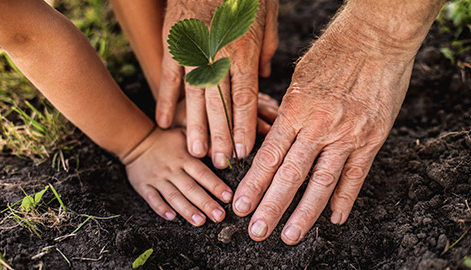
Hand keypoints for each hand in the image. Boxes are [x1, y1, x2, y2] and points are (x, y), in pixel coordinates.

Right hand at [123, 128, 232, 225]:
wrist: (137, 140)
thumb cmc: (167, 140)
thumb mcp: (185, 135)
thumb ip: (203, 144)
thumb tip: (223, 153)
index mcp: (184, 158)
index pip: (202, 174)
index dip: (215, 186)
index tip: (228, 197)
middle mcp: (172, 170)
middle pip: (191, 188)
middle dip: (206, 203)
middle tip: (219, 216)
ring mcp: (157, 178)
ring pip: (174, 196)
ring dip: (187, 210)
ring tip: (201, 221)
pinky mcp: (144, 185)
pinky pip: (152, 199)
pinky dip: (162, 208)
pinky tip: (172, 217)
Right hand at [157, 0, 278, 168]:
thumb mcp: (266, 14)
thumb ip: (266, 48)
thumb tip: (264, 75)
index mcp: (243, 50)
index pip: (244, 98)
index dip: (244, 127)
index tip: (243, 151)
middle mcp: (217, 55)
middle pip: (220, 104)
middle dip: (221, 136)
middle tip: (222, 163)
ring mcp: (193, 51)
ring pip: (193, 97)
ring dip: (195, 127)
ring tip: (197, 153)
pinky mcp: (173, 44)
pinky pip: (169, 78)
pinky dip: (166, 102)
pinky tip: (165, 123)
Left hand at [232, 8, 424, 243]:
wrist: (376, 39)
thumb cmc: (333, 53)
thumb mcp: (299, 79)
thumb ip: (288, 111)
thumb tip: (275, 137)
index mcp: (295, 111)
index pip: (269, 157)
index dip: (253, 185)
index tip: (241, 206)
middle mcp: (319, 128)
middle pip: (290, 176)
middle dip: (271, 207)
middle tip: (257, 231)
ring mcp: (347, 136)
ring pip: (322, 183)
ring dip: (304, 214)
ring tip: (290, 236)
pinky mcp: (372, 139)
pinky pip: (356, 176)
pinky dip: (345, 199)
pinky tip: (334, 218)